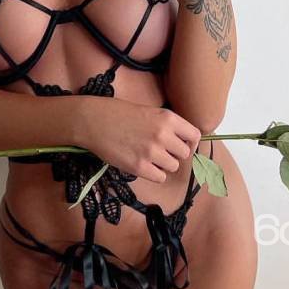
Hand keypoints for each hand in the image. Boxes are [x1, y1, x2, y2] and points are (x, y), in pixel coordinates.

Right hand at [73, 96, 201, 182]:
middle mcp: (163, 135)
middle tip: (160, 150)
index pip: (194, 136)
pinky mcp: (139, 167)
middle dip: (174, 153)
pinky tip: (144, 165)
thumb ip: (167, 125)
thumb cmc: (119, 113)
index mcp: (168, 118)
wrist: (93, 121)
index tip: (182, 144)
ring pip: (173, 167)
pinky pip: (160, 177)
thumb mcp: (149, 111)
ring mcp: (151, 152)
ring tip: (149, 156)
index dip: (190, 142)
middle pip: (185, 154)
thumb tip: (182, 141)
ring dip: (164, 164)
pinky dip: (154, 174)